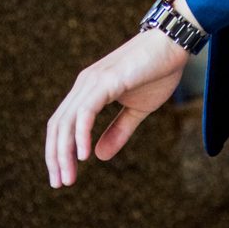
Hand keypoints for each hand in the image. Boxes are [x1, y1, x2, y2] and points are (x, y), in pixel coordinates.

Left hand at [44, 28, 184, 188]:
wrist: (173, 43)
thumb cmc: (157, 72)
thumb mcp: (137, 110)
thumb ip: (118, 132)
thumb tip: (99, 156)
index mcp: (88, 91)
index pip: (62, 125)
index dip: (58, 152)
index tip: (62, 177)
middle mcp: (84, 85)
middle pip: (57, 126)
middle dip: (55, 158)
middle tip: (59, 184)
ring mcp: (92, 82)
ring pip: (67, 122)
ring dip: (65, 153)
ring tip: (67, 177)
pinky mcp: (106, 81)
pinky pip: (87, 112)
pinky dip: (82, 134)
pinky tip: (84, 156)